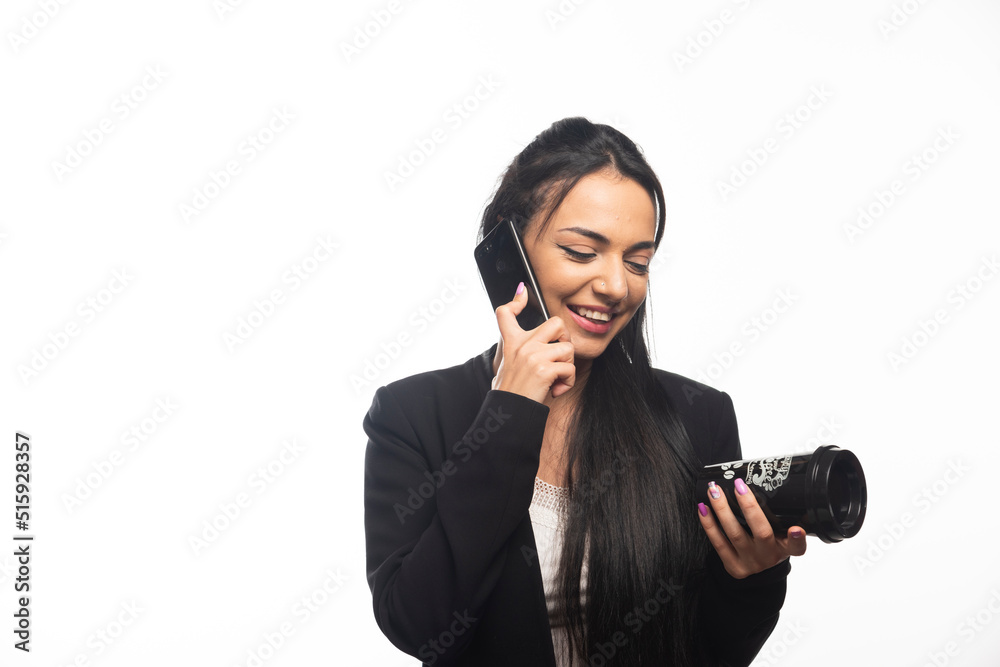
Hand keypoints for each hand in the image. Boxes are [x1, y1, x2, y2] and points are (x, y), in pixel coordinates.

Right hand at [492, 282, 575, 405]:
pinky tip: (555, 390)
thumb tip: (523, 335)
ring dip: (567, 367)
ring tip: (555, 380)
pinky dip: (567, 382)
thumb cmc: (511, 391)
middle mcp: (522, 345)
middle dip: (565, 339)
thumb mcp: (507, 364)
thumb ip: (518, 348)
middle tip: (559, 356)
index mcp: (512, 343)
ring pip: (568, 349)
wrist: (508, 412)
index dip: (516, 300)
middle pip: (556, 323)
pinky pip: (570, 368)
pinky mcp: (544, 369)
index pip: (506, 313)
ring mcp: (533, 355)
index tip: (523, 292)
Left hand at [697, 478, 806, 578]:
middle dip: (749, 507)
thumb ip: (781, 517)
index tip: (796, 528)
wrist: (757, 571)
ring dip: (722, 510)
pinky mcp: (733, 567)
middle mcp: (769, 557)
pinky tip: (703, 508)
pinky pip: (718, 543)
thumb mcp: (780, 535)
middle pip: (761, 533)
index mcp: (785, 548)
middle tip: (739, 485)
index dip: (798, 539)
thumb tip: (770, 482)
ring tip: (714, 491)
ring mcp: (750, 563)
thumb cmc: (768, 544)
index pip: (797, 547)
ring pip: (735, 535)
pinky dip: (709, 524)